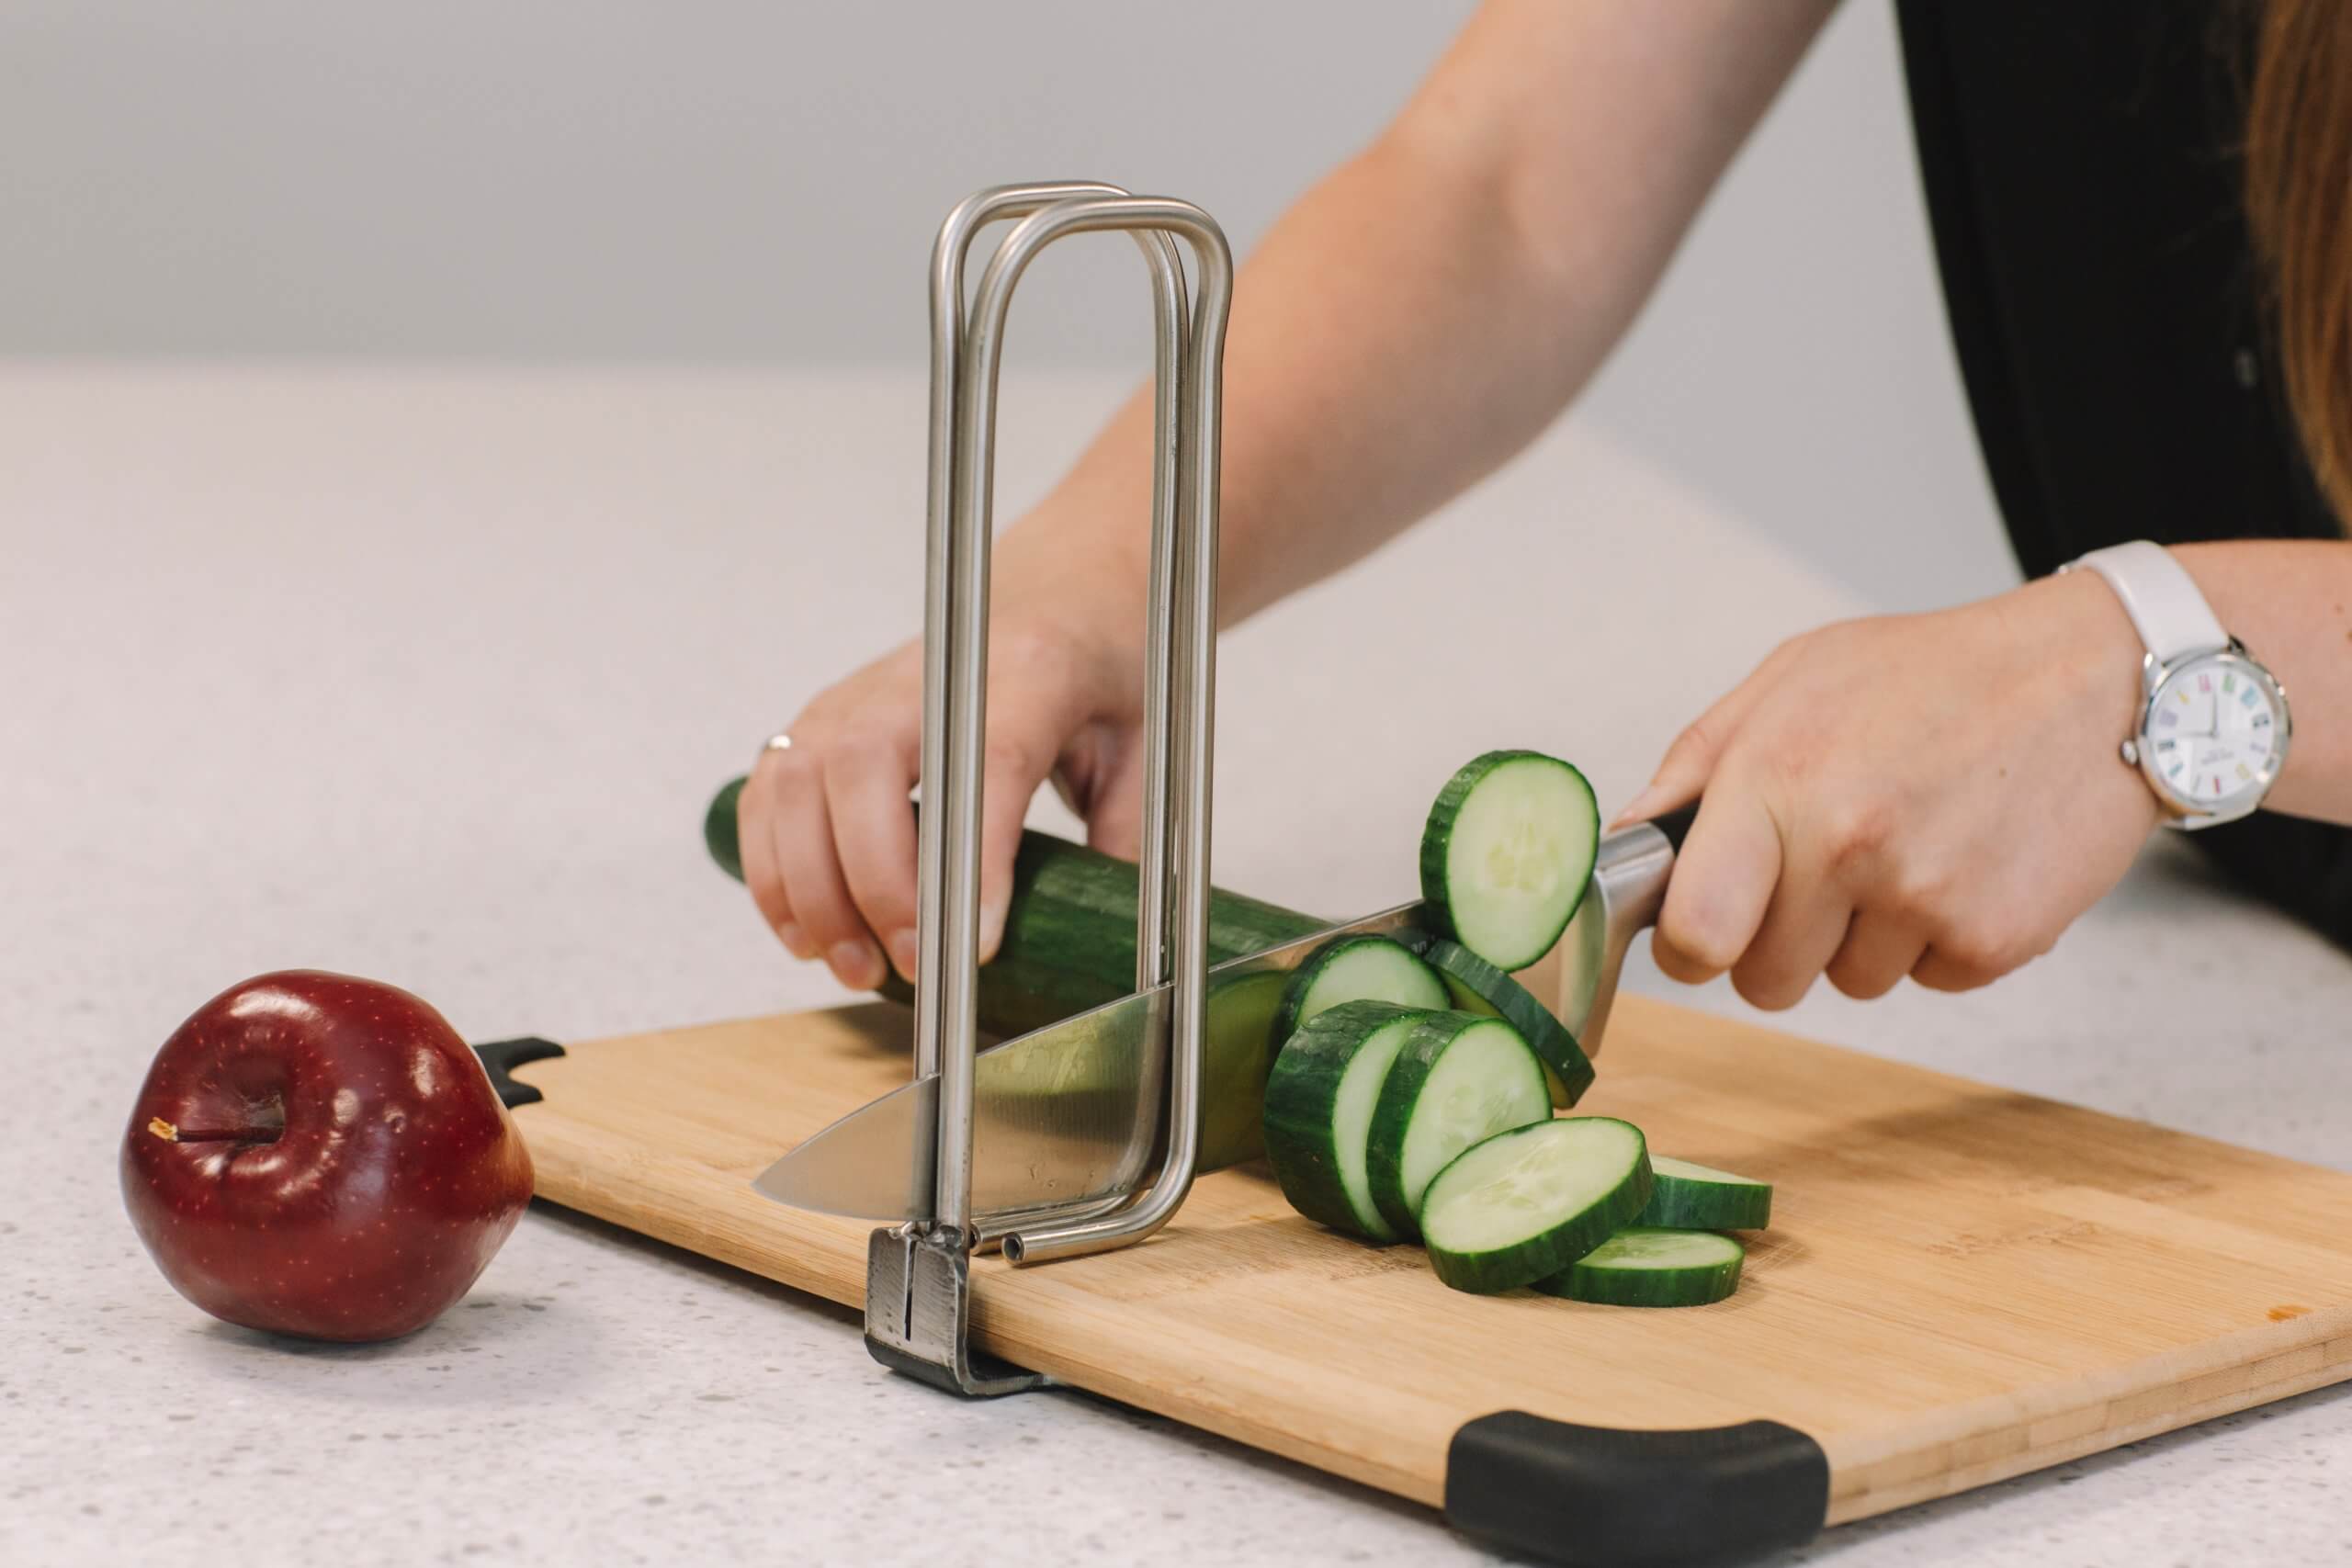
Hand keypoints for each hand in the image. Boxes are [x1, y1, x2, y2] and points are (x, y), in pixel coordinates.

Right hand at [737, 606, 1148, 989]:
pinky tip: (805, 931)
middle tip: (911, 966)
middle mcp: (927, 674)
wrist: (1064, 590)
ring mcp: (860, 692)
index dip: (973, 859)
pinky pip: (769, 796)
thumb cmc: (1101, 662)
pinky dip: (774, 870)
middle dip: (876, 885)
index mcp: (1026, 670)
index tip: (976, 944)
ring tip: (855, 969)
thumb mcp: (1147, 744)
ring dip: (812, 891)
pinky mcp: (822, 718)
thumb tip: (1102, 938)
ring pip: (798, 785)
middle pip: (863, 768)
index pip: (984, 761)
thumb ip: (1125, 836)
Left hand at [1615, 571, 2162, 1006]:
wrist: (2098, 679)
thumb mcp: (1793, 680)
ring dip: (1864, 937)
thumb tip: (1628, 842)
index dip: (1689, 946)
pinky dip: (1938, 940)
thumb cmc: (1936, 674)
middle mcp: (1847, 844)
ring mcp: (1924, 898)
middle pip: (1762, 982)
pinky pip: (1926, 981)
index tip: (1702, 931)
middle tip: (1826, 871)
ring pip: (1846, 984)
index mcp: (1778, 779)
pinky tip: (1964, 861)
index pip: (1692, 932)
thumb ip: (1696, 767)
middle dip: (1779, 942)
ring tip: (1909, 844)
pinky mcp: (1994, 940)